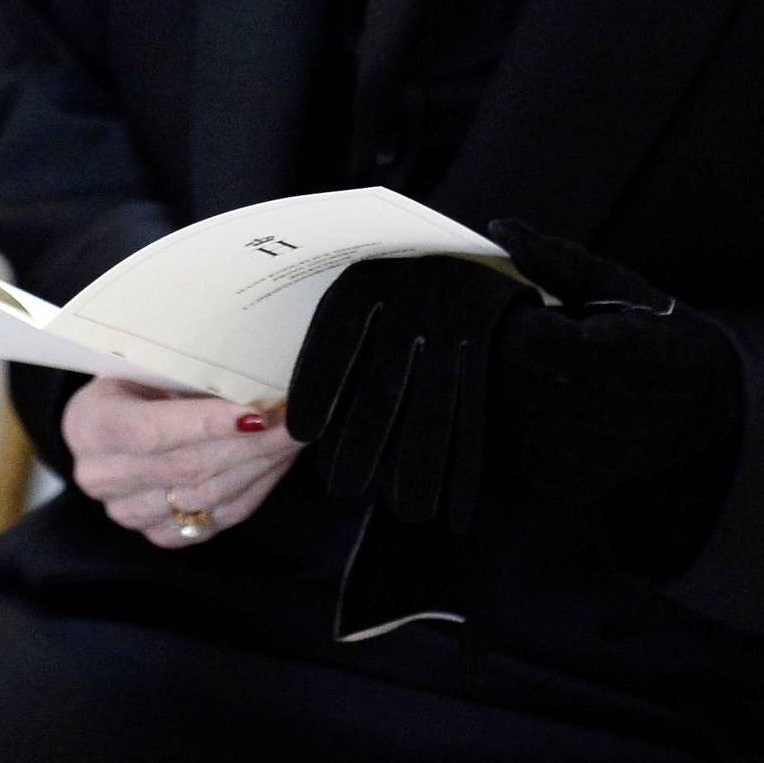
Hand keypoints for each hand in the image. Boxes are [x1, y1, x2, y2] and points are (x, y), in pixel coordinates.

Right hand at [64, 376, 300, 548]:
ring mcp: (129, 512)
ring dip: (261, 465)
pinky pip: (219, 518)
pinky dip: (257, 487)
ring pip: (208, 497)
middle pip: (186, 467)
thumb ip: (182, 368)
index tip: (255, 413)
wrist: (112, 417)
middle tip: (295, 418)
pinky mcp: (160, 534)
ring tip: (295, 434)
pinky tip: (279, 460)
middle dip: (250, 443)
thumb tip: (248, 369)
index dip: (204, 424)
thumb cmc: (135, 376)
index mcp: (90, 424)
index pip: (149, 430)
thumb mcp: (144, 360)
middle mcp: (102, 476)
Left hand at [286, 257, 537, 530]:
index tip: (302, 433)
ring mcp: (451, 318)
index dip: (318, 386)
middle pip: (385, 381)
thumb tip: (281, 410)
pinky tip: (457, 508)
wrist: (461, 250)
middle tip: (344, 487)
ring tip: (409, 512)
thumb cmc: (389, 281)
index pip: (336, 337)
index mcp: (367, 280)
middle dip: (365, 441)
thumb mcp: (358, 289)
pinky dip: (466, 463)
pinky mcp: (482, 336)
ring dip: (421, 464)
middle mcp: (409, 296)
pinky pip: (474, 410)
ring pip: (435, 404)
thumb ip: (331, 341)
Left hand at [488, 219, 741, 509]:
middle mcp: (612, 410)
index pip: (532, 341)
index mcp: (621, 351)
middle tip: (511, 337)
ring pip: (514, 424)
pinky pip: (526, 464)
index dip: (514, 321)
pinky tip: (535, 410)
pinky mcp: (588, 484)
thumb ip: (555, 258)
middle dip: (500, 355)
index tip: (522, 310)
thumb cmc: (652, 327)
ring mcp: (599, 455)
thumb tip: (500, 229)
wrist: (706, 400)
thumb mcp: (614, 284)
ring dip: (505, 395)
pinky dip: (519, 437)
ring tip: (524, 372)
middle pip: (516, 383)